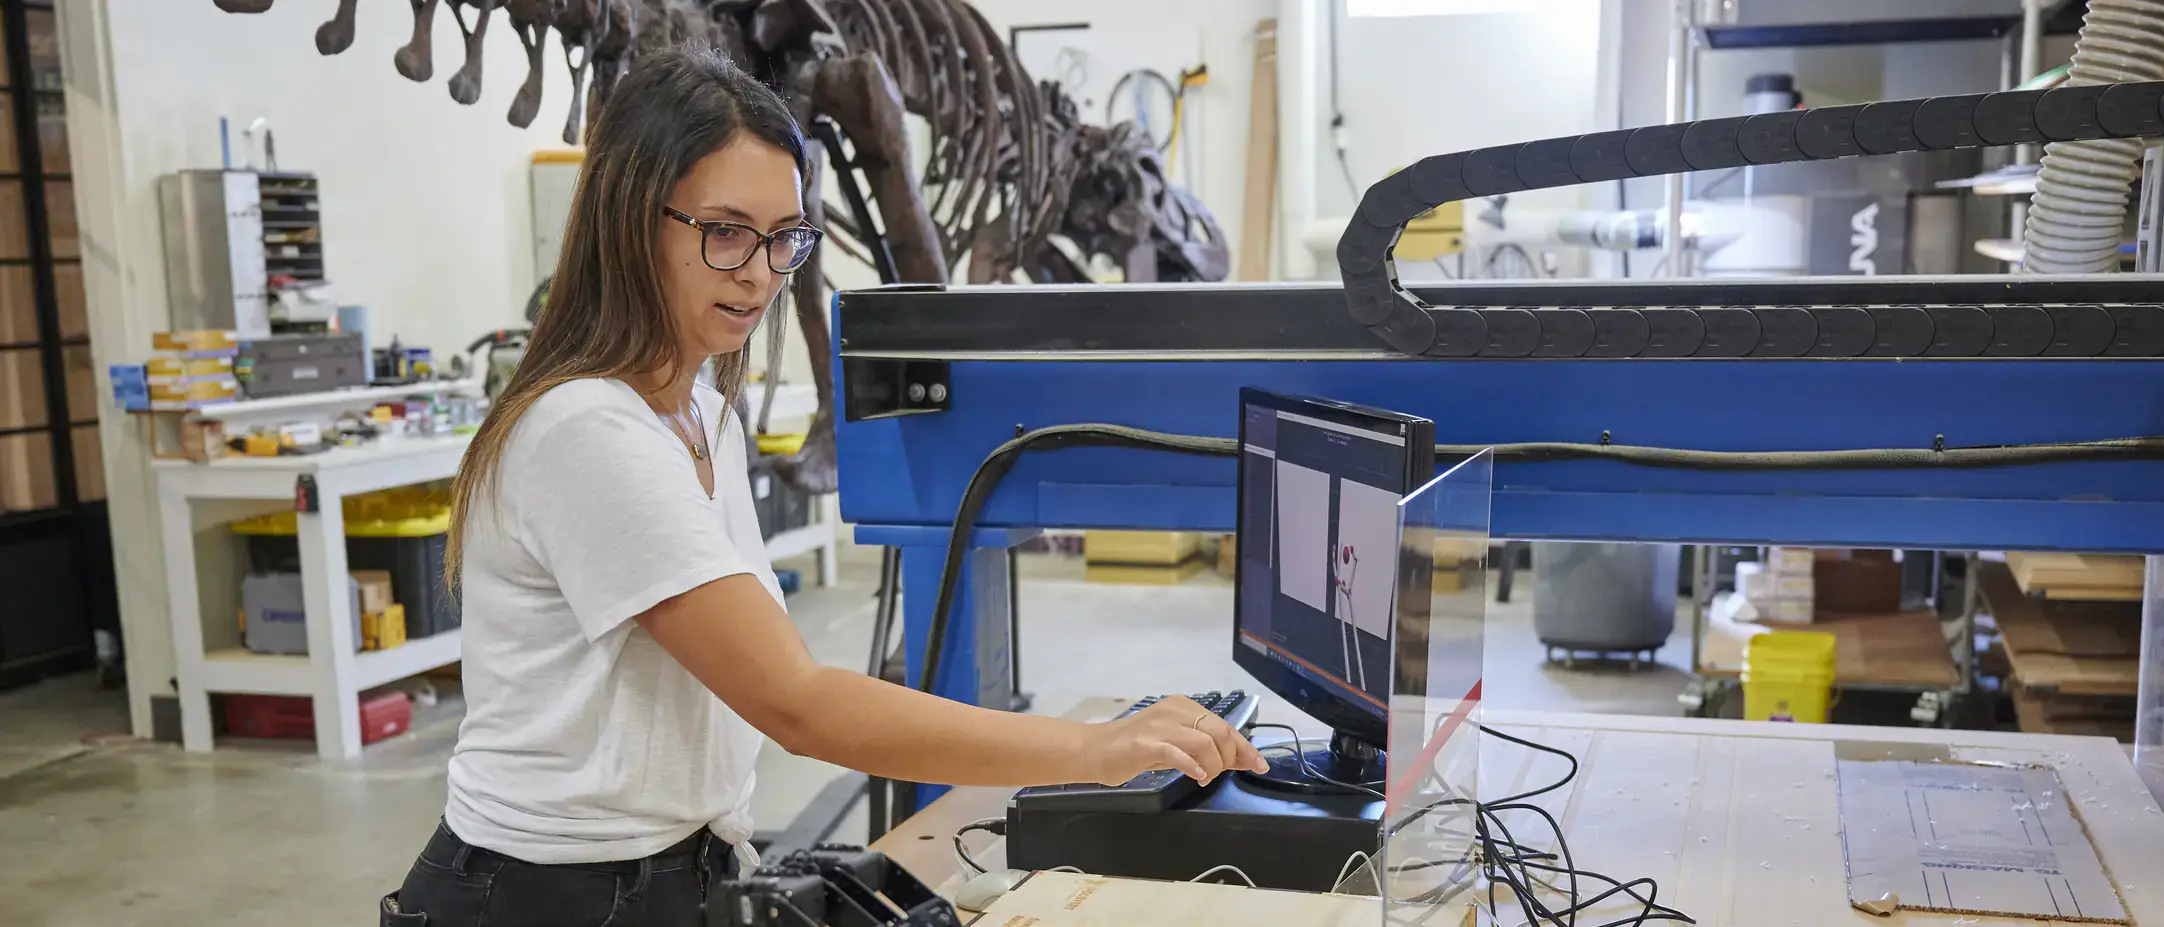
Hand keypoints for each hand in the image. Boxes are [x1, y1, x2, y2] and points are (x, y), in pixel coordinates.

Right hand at [1083, 696, 1272, 786]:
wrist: (1093, 750)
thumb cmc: (1133, 748)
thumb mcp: (1173, 744)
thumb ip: (1203, 748)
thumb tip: (1238, 759)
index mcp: (1183, 707)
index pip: (1224, 726)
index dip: (1245, 747)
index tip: (1259, 765)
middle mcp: (1174, 710)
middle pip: (1220, 732)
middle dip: (1228, 758)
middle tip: (1216, 775)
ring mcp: (1160, 725)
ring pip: (1205, 742)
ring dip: (1212, 766)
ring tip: (1203, 778)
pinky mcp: (1146, 743)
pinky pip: (1179, 752)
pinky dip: (1193, 766)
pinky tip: (1195, 775)